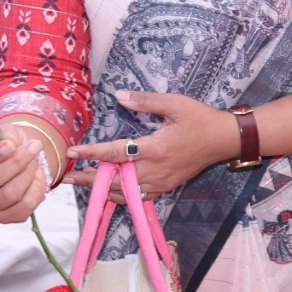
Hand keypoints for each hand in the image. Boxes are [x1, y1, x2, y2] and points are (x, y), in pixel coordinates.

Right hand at [0, 123, 55, 222]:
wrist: (14, 160)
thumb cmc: (4, 145)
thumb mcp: (3, 133)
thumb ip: (7, 136)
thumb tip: (14, 145)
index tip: (11, 145)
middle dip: (17, 162)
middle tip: (34, 147)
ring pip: (9, 195)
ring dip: (28, 175)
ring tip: (35, 161)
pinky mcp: (1, 217)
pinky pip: (23, 208)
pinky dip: (36, 190)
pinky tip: (36, 177)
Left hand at [65, 91, 236, 194]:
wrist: (224, 139)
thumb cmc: (200, 118)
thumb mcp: (174, 103)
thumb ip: (145, 101)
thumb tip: (119, 96)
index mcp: (155, 148)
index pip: (116, 153)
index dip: (92, 153)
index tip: (73, 152)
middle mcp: (156, 169)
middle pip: (115, 180)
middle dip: (90, 179)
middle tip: (68, 177)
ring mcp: (162, 181)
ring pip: (125, 192)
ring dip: (103, 189)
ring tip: (84, 183)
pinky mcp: (167, 186)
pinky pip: (139, 196)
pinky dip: (122, 195)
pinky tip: (110, 190)